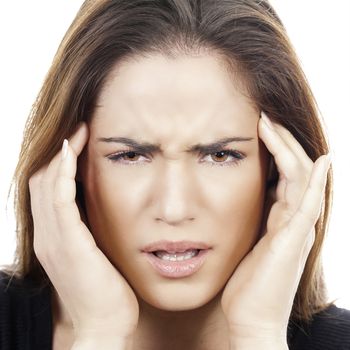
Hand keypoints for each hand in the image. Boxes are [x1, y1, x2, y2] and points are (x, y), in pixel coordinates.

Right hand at [29, 122, 138, 342]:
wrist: (103, 324)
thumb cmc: (105, 290)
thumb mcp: (94, 254)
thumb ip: (89, 231)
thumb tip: (100, 209)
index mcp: (54, 237)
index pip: (47, 190)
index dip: (59, 163)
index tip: (78, 142)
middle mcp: (47, 235)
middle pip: (41, 181)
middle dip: (58, 153)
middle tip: (77, 130)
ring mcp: (54, 239)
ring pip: (46, 185)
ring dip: (61, 155)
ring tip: (77, 132)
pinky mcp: (67, 243)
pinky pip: (59, 199)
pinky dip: (63, 172)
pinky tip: (73, 152)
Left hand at [221, 112, 330, 345]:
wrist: (251, 318)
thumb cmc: (245, 284)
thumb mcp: (245, 245)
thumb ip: (249, 225)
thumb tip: (236, 207)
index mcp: (280, 220)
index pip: (283, 176)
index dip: (274, 151)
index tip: (258, 129)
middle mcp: (294, 220)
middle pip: (295, 170)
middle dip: (282, 141)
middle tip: (265, 116)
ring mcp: (298, 228)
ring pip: (301, 178)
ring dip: (288, 148)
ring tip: (271, 123)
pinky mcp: (295, 238)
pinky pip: (308, 201)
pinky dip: (313, 178)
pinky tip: (319, 159)